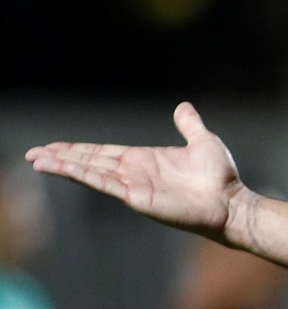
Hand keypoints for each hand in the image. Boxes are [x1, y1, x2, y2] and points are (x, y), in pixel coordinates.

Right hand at [26, 102, 247, 241]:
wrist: (232, 202)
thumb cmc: (221, 178)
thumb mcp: (203, 142)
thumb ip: (189, 125)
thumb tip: (183, 107)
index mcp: (144, 160)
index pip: (103, 153)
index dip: (78, 150)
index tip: (54, 147)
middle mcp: (134, 173)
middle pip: (89, 162)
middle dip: (61, 157)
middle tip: (33, 154)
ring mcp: (133, 186)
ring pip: (90, 172)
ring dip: (63, 166)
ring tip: (37, 161)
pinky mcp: (137, 197)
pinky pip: (103, 183)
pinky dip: (82, 174)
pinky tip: (62, 168)